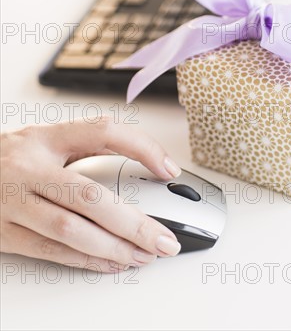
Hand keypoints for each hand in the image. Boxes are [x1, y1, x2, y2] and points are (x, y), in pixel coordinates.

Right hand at [1, 118, 181, 272]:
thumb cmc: (14, 156)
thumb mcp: (46, 140)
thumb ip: (85, 149)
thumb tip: (143, 168)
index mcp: (47, 136)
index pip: (103, 131)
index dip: (141, 147)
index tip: (168, 169)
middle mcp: (29, 165)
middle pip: (90, 195)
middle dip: (134, 222)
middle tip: (165, 238)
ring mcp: (12, 200)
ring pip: (71, 229)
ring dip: (113, 248)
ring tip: (144, 255)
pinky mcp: (2, 231)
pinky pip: (49, 250)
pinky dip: (85, 261)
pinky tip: (111, 264)